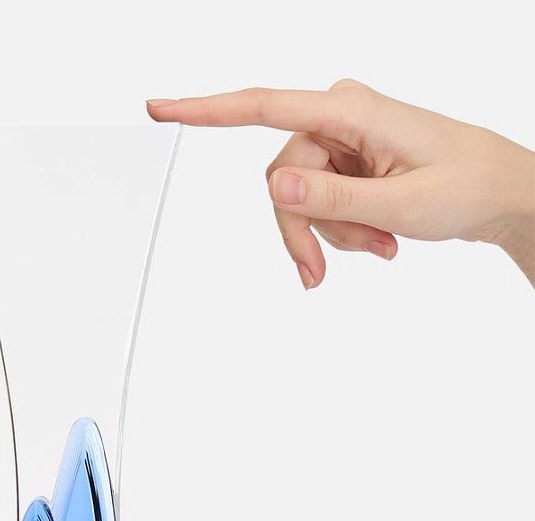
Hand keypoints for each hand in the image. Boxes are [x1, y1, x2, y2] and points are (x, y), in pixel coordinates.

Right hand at [147, 80, 534, 287]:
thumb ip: (334, 198)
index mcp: (351, 110)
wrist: (501, 193)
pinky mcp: (345, 161)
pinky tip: (379, 238)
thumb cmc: (468, 185)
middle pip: (280, 182)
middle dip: (305, 230)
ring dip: (331, 234)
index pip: (263, 107)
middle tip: (321, 273)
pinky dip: (341, 230)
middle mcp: (338, 117)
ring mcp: (340, 139)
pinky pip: (317, 203)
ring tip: (379, 245)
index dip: (205, 110)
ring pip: (298, 200)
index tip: (161, 109)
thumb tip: (276, 186)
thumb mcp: (401, 202)